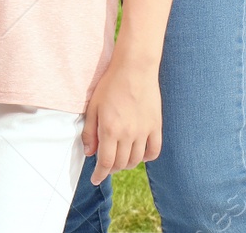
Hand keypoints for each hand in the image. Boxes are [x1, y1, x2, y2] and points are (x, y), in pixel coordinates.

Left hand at [83, 58, 161, 184]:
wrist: (134, 67)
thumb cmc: (111, 84)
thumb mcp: (93, 106)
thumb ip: (89, 132)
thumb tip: (90, 153)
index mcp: (110, 130)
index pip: (105, 163)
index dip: (99, 175)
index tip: (95, 179)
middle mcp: (128, 134)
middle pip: (120, 164)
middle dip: (111, 168)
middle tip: (107, 163)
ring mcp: (143, 131)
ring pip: (136, 160)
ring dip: (126, 164)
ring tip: (121, 158)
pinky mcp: (156, 125)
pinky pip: (154, 151)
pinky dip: (146, 157)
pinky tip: (139, 154)